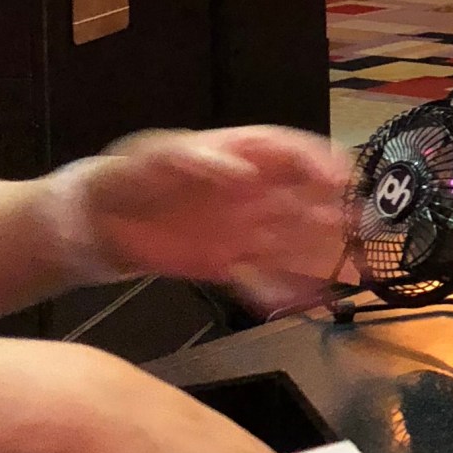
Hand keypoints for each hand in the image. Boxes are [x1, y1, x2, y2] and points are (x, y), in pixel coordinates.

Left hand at [53, 126, 350, 310]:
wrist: (90, 225)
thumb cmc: (121, 177)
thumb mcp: (148, 158)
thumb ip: (191, 160)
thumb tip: (240, 167)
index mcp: (235, 155)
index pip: (290, 151)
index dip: (321, 161)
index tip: (344, 178)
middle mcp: (249, 191)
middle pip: (305, 196)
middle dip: (335, 212)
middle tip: (362, 230)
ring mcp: (241, 228)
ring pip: (292, 239)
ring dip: (320, 255)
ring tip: (348, 272)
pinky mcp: (227, 262)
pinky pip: (262, 275)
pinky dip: (282, 288)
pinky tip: (302, 301)